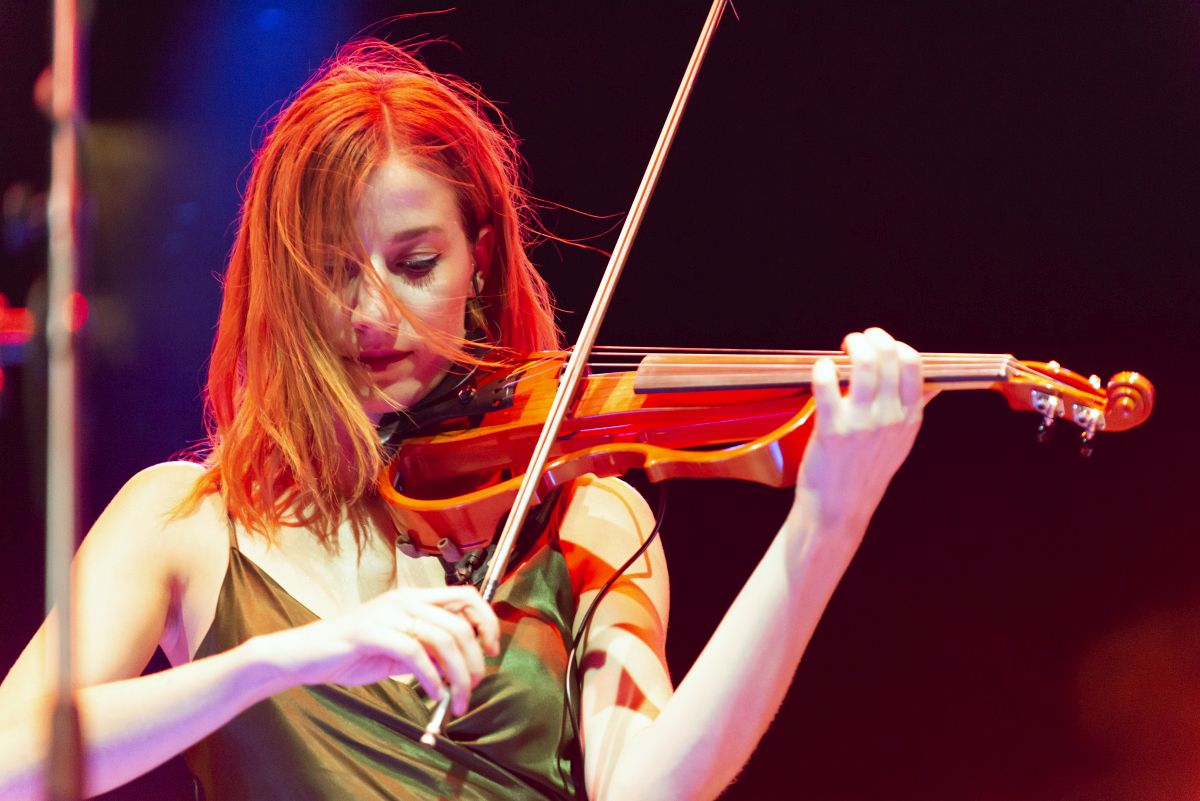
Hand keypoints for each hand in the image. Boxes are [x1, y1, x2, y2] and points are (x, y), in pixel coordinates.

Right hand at [256, 586, 499, 715]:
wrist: (306, 655)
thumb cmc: (353, 651)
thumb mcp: (400, 649)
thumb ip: (429, 650)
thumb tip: (461, 666)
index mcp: (414, 597)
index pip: (466, 595)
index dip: (487, 620)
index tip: (492, 649)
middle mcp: (405, 599)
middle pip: (459, 623)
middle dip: (474, 661)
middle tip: (472, 687)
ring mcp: (387, 613)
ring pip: (442, 639)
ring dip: (456, 675)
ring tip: (456, 700)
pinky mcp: (371, 632)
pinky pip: (414, 654)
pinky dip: (430, 678)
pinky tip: (432, 695)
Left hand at [793, 327, 924, 543]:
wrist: (840, 507)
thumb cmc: (867, 472)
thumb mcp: (901, 442)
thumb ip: (913, 410)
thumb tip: (931, 385)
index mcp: (910, 417)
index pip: (914, 364)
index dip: (896, 345)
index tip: (881, 345)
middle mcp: (890, 418)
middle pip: (889, 356)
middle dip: (872, 338)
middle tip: (858, 340)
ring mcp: (862, 423)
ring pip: (863, 364)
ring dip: (852, 345)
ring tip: (844, 347)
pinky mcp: (832, 429)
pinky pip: (827, 384)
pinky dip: (823, 368)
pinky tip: (821, 368)